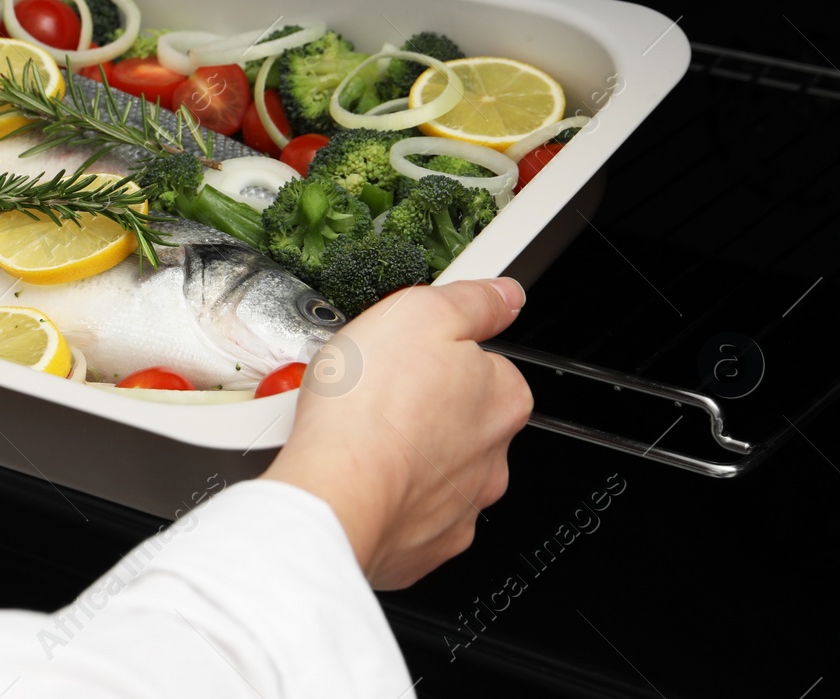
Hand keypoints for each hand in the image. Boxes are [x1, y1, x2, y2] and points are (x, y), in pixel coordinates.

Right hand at [262, 278, 532, 589]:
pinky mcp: (426, 544)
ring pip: (436, 467)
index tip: (406, 353)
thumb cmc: (370, 408)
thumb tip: (505, 295)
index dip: (438, 352)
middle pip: (461, 418)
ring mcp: (461, 505)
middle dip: (425, 406)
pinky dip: (388, 496)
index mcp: (502, 398)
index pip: (483, 363)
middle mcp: (492, 457)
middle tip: (373, 392)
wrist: (334, 493)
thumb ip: (473, 301)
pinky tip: (358, 476)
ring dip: (406, 451)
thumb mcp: (421, 312)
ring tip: (357, 435)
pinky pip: (410, 512)